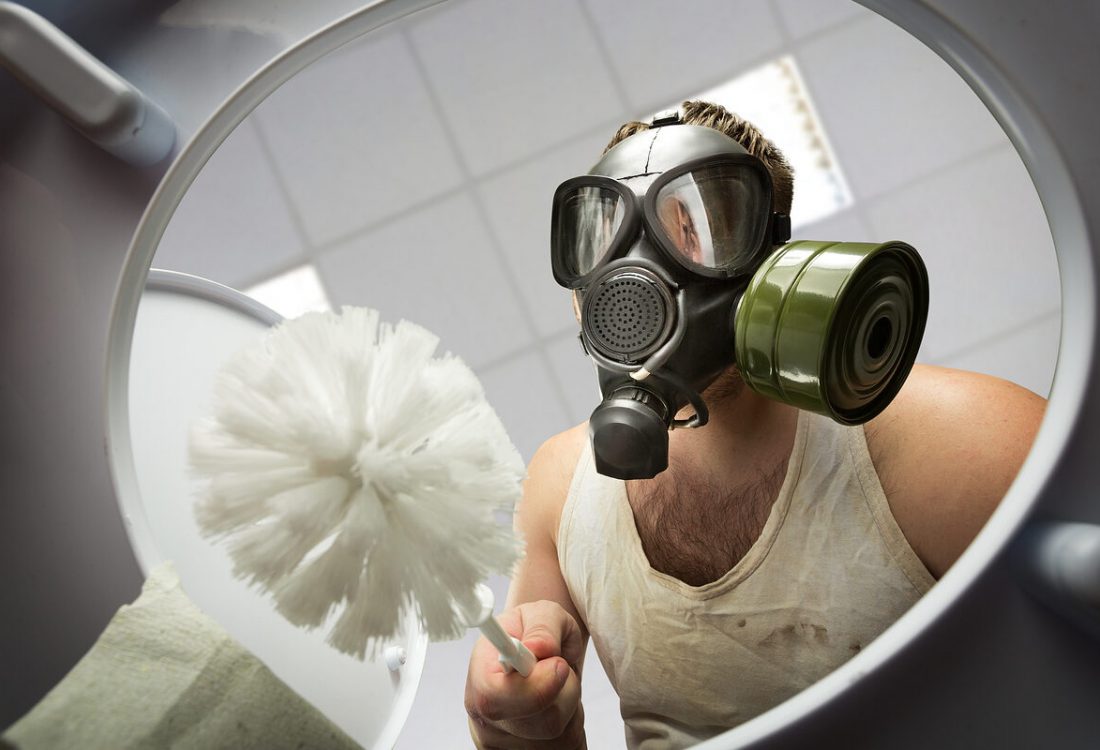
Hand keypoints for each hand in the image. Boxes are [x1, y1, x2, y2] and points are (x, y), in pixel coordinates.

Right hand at [465, 600, 586, 748]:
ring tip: (557, 680)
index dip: (533, 686)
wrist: (537, 657)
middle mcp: (488, 717)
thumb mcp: (541, 613)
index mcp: (480, 677)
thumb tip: (540, 649)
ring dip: (569, 700)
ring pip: (558, 731)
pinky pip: (568, 740)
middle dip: (562, 691)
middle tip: (560, 664)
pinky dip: (573, 718)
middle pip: (537, 722)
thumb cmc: (534, 633)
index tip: (559, 664)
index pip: (494, 697)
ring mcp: (508, 742)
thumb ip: (542, 625)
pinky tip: (558, 699)